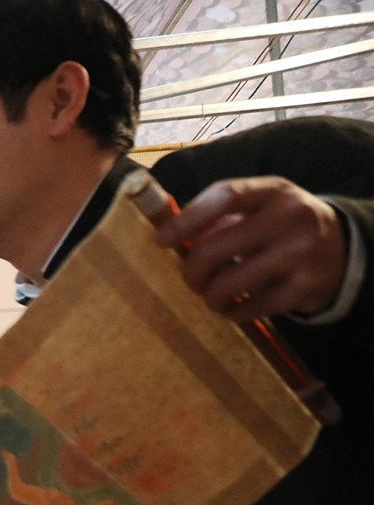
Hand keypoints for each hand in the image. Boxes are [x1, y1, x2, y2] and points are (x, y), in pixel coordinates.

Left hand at [160, 177, 347, 320]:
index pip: (224, 195)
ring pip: (228, 284)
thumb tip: (170, 238)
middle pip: (215, 247)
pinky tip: (234, 309)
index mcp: (274, 191)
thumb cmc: (283, 227)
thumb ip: (222, 217)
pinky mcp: (306, 287)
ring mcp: (301, 252)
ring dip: (211, 297)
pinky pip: (251, 308)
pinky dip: (234, 313)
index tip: (161, 240)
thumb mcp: (263, 207)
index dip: (186, 219)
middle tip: (190, 280)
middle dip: (191, 271)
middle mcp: (291, 216)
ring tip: (213, 296)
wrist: (343, 249)